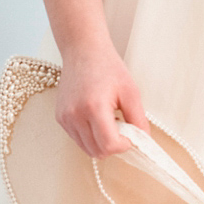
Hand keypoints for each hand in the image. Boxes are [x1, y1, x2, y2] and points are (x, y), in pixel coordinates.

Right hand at [55, 42, 149, 157]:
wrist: (83, 51)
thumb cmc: (108, 68)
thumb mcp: (131, 91)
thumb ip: (138, 119)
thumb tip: (143, 140)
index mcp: (94, 107)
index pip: (109, 145)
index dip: (123, 145)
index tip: (130, 135)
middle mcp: (75, 115)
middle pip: (97, 152)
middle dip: (113, 146)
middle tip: (121, 128)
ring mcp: (65, 118)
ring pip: (87, 149)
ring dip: (101, 143)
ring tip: (109, 122)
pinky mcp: (60, 118)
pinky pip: (78, 140)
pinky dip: (90, 137)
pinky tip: (97, 120)